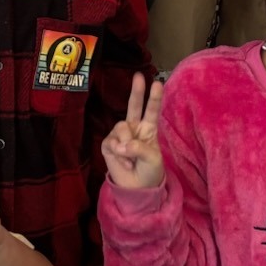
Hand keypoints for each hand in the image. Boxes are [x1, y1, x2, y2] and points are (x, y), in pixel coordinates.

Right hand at [101, 74, 166, 190]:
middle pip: (133, 106)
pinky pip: (111, 143)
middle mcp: (133, 128)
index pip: (151, 111)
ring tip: (130, 158)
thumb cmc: (149, 171)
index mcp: (148, 129)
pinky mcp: (108, 145)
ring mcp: (120, 136)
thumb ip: (140, 148)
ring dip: (126, 144)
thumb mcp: (153, 159)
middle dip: (136, 92)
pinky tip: (125, 164)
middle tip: (138, 77)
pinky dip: (120, 155)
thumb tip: (122, 144)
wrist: (137, 189)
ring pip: (121, 127)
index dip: (154, 97)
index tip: (157, 82)